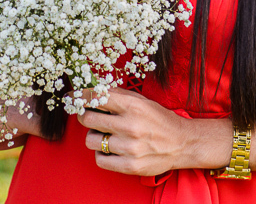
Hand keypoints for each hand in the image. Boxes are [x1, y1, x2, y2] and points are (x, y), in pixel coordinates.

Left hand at [77, 88, 229, 175]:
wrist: (182, 143)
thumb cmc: (159, 120)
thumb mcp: (140, 101)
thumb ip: (116, 95)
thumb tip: (90, 89)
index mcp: (132, 105)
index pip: (95, 97)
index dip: (80, 96)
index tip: (74, 97)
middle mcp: (130, 126)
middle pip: (87, 119)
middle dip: (84, 116)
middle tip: (89, 117)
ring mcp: (129, 147)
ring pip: (90, 140)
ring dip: (94, 137)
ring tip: (105, 135)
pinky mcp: (130, 166)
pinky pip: (99, 159)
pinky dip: (101, 154)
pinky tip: (110, 149)